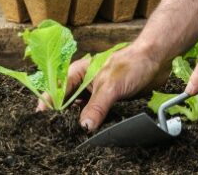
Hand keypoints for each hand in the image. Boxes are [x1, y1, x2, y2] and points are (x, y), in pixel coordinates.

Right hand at [36, 44, 169, 131]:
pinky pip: (94, 114)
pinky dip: (92, 122)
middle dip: (62, 116)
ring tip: (72, 135)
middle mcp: (83, 83)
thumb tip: (84, 127)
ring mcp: (94, 92)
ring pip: (80, 109)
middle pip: (66, 102)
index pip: (57, 90)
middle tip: (58, 132)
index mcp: (78, 72)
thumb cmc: (130, 64)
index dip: (48, 104)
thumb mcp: (110, 86)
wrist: (154, 61)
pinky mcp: (106, 100)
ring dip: (78, 120)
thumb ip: (96, 107)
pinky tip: (91, 132)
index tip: (43, 120)